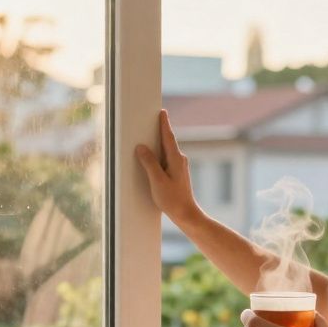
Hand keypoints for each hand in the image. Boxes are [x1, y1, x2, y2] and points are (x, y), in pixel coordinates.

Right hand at [134, 110, 200, 225]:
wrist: (186, 214)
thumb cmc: (173, 200)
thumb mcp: (157, 181)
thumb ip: (149, 163)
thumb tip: (141, 147)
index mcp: (176, 159)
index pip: (168, 136)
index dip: (164, 123)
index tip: (162, 112)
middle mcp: (179, 160)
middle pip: (167, 141)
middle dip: (160, 130)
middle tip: (153, 118)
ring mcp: (179, 166)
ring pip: (166, 150)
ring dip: (158, 142)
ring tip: (149, 135)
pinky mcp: (176, 173)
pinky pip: (166, 158)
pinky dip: (159, 154)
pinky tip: (153, 156)